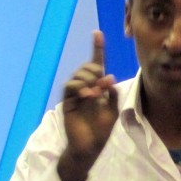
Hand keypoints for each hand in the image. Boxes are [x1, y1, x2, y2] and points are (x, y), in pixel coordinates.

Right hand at [57, 30, 118, 180]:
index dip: (97, 49)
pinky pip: (70, 87)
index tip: (98, 33)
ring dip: (89, 79)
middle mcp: (85, 88)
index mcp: (97, 88)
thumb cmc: (101, 130)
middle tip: (103, 84)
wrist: (89, 147)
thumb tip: (109, 78)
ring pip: (78, 75)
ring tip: (96, 92)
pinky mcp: (67, 102)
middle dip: (95, 70)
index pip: (96, 65)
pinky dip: (81, 88)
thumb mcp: (113, 111)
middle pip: (87, 67)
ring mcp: (75, 94)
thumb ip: (112, 94)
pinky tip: (90, 95)